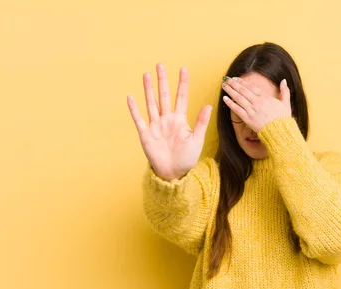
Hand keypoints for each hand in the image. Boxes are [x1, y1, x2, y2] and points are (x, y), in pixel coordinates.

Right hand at [127, 63, 212, 180]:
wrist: (174, 173)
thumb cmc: (187, 158)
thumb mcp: (197, 139)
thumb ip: (201, 122)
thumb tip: (209, 105)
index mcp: (180, 120)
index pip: (181, 97)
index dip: (182, 83)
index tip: (183, 69)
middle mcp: (167, 119)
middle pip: (164, 96)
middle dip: (163, 80)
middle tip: (160, 64)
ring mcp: (156, 125)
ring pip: (151, 103)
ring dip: (148, 89)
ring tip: (146, 74)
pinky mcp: (146, 134)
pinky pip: (139, 119)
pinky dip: (134, 109)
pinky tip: (131, 97)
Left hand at [221, 76, 291, 131]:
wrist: (280, 132)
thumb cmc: (283, 118)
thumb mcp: (286, 103)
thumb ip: (284, 91)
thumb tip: (284, 80)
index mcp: (265, 97)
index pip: (251, 87)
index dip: (242, 82)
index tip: (236, 78)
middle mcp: (257, 102)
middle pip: (243, 90)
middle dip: (233, 84)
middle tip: (226, 79)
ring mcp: (251, 110)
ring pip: (238, 98)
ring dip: (230, 91)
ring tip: (224, 85)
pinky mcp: (248, 119)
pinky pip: (237, 109)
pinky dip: (230, 103)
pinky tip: (225, 98)